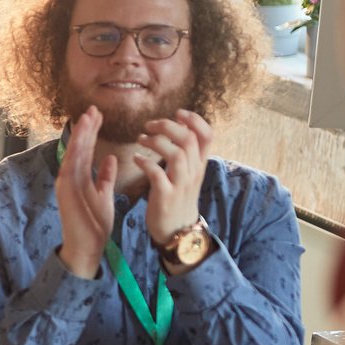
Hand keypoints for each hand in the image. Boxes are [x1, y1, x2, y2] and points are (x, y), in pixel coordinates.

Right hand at [56, 108, 118, 278]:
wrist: (85, 247)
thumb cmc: (94, 225)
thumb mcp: (104, 196)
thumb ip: (105, 177)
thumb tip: (109, 158)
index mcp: (78, 179)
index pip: (85, 151)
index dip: (91, 133)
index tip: (98, 117)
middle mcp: (69, 179)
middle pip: (77, 148)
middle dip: (85, 128)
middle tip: (93, 109)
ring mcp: (66, 184)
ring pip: (74, 153)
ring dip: (81, 134)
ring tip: (88, 117)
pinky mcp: (67, 190)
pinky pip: (72, 165)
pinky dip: (77, 150)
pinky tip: (84, 137)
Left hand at [138, 108, 211, 244]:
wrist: (178, 231)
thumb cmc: (178, 198)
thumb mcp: (188, 173)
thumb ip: (186, 153)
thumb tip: (179, 126)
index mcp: (199, 164)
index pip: (208, 135)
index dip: (195, 120)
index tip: (178, 113)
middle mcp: (193, 172)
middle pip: (189, 140)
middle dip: (168, 126)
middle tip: (149, 125)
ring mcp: (180, 184)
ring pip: (176, 154)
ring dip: (156, 142)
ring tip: (141, 139)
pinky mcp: (166, 196)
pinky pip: (157, 174)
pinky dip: (145, 163)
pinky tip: (136, 159)